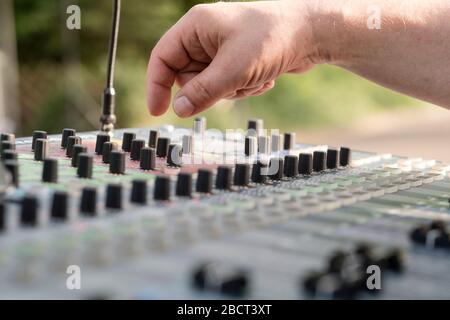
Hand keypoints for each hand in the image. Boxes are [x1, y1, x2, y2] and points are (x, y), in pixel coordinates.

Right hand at [146, 1, 318, 116]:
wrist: (312, 33)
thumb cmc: (272, 38)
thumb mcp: (233, 69)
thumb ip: (202, 92)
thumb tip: (179, 110)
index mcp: (196, 26)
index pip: (162, 57)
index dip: (157, 85)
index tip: (157, 111)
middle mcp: (206, 35)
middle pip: (187, 76)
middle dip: (210, 89)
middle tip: (233, 84)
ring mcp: (222, 48)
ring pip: (209, 85)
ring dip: (232, 90)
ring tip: (255, 78)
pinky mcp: (237, 60)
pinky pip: (228, 85)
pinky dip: (244, 87)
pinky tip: (264, 78)